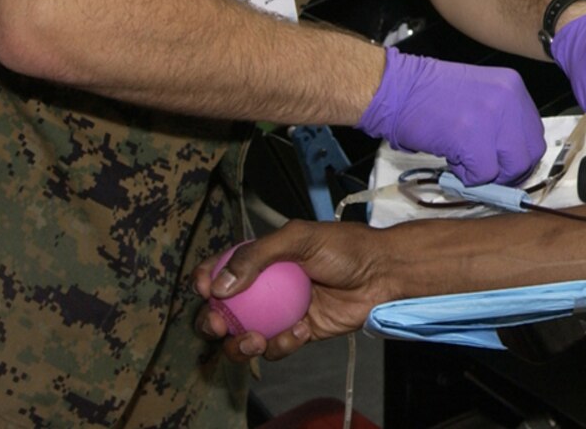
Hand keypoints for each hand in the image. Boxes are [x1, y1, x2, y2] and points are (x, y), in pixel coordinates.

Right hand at [193, 221, 393, 362]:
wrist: (382, 272)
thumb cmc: (345, 247)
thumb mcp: (300, 238)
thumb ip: (258, 256)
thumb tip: (219, 285)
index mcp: (261, 259)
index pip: (221, 270)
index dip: (205, 280)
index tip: (203, 288)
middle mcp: (265, 288)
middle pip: (222, 310)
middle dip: (211, 321)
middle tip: (219, 323)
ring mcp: (279, 313)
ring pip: (242, 337)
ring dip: (240, 344)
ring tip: (255, 339)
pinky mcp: (298, 334)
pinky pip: (276, 348)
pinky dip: (283, 344)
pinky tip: (303, 330)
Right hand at [355, 47, 544, 184]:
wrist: (397, 90)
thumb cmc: (431, 96)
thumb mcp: (480, 96)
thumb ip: (502, 121)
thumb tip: (513, 159)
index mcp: (513, 87)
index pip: (534, 134)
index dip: (518, 154)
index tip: (501, 162)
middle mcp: (509, 99)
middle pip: (530, 153)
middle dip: (509, 171)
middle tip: (485, 171)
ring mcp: (492, 117)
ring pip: (512, 167)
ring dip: (488, 174)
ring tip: (463, 160)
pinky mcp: (472, 137)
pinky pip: (484, 174)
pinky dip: (467, 177)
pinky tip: (451, 160)